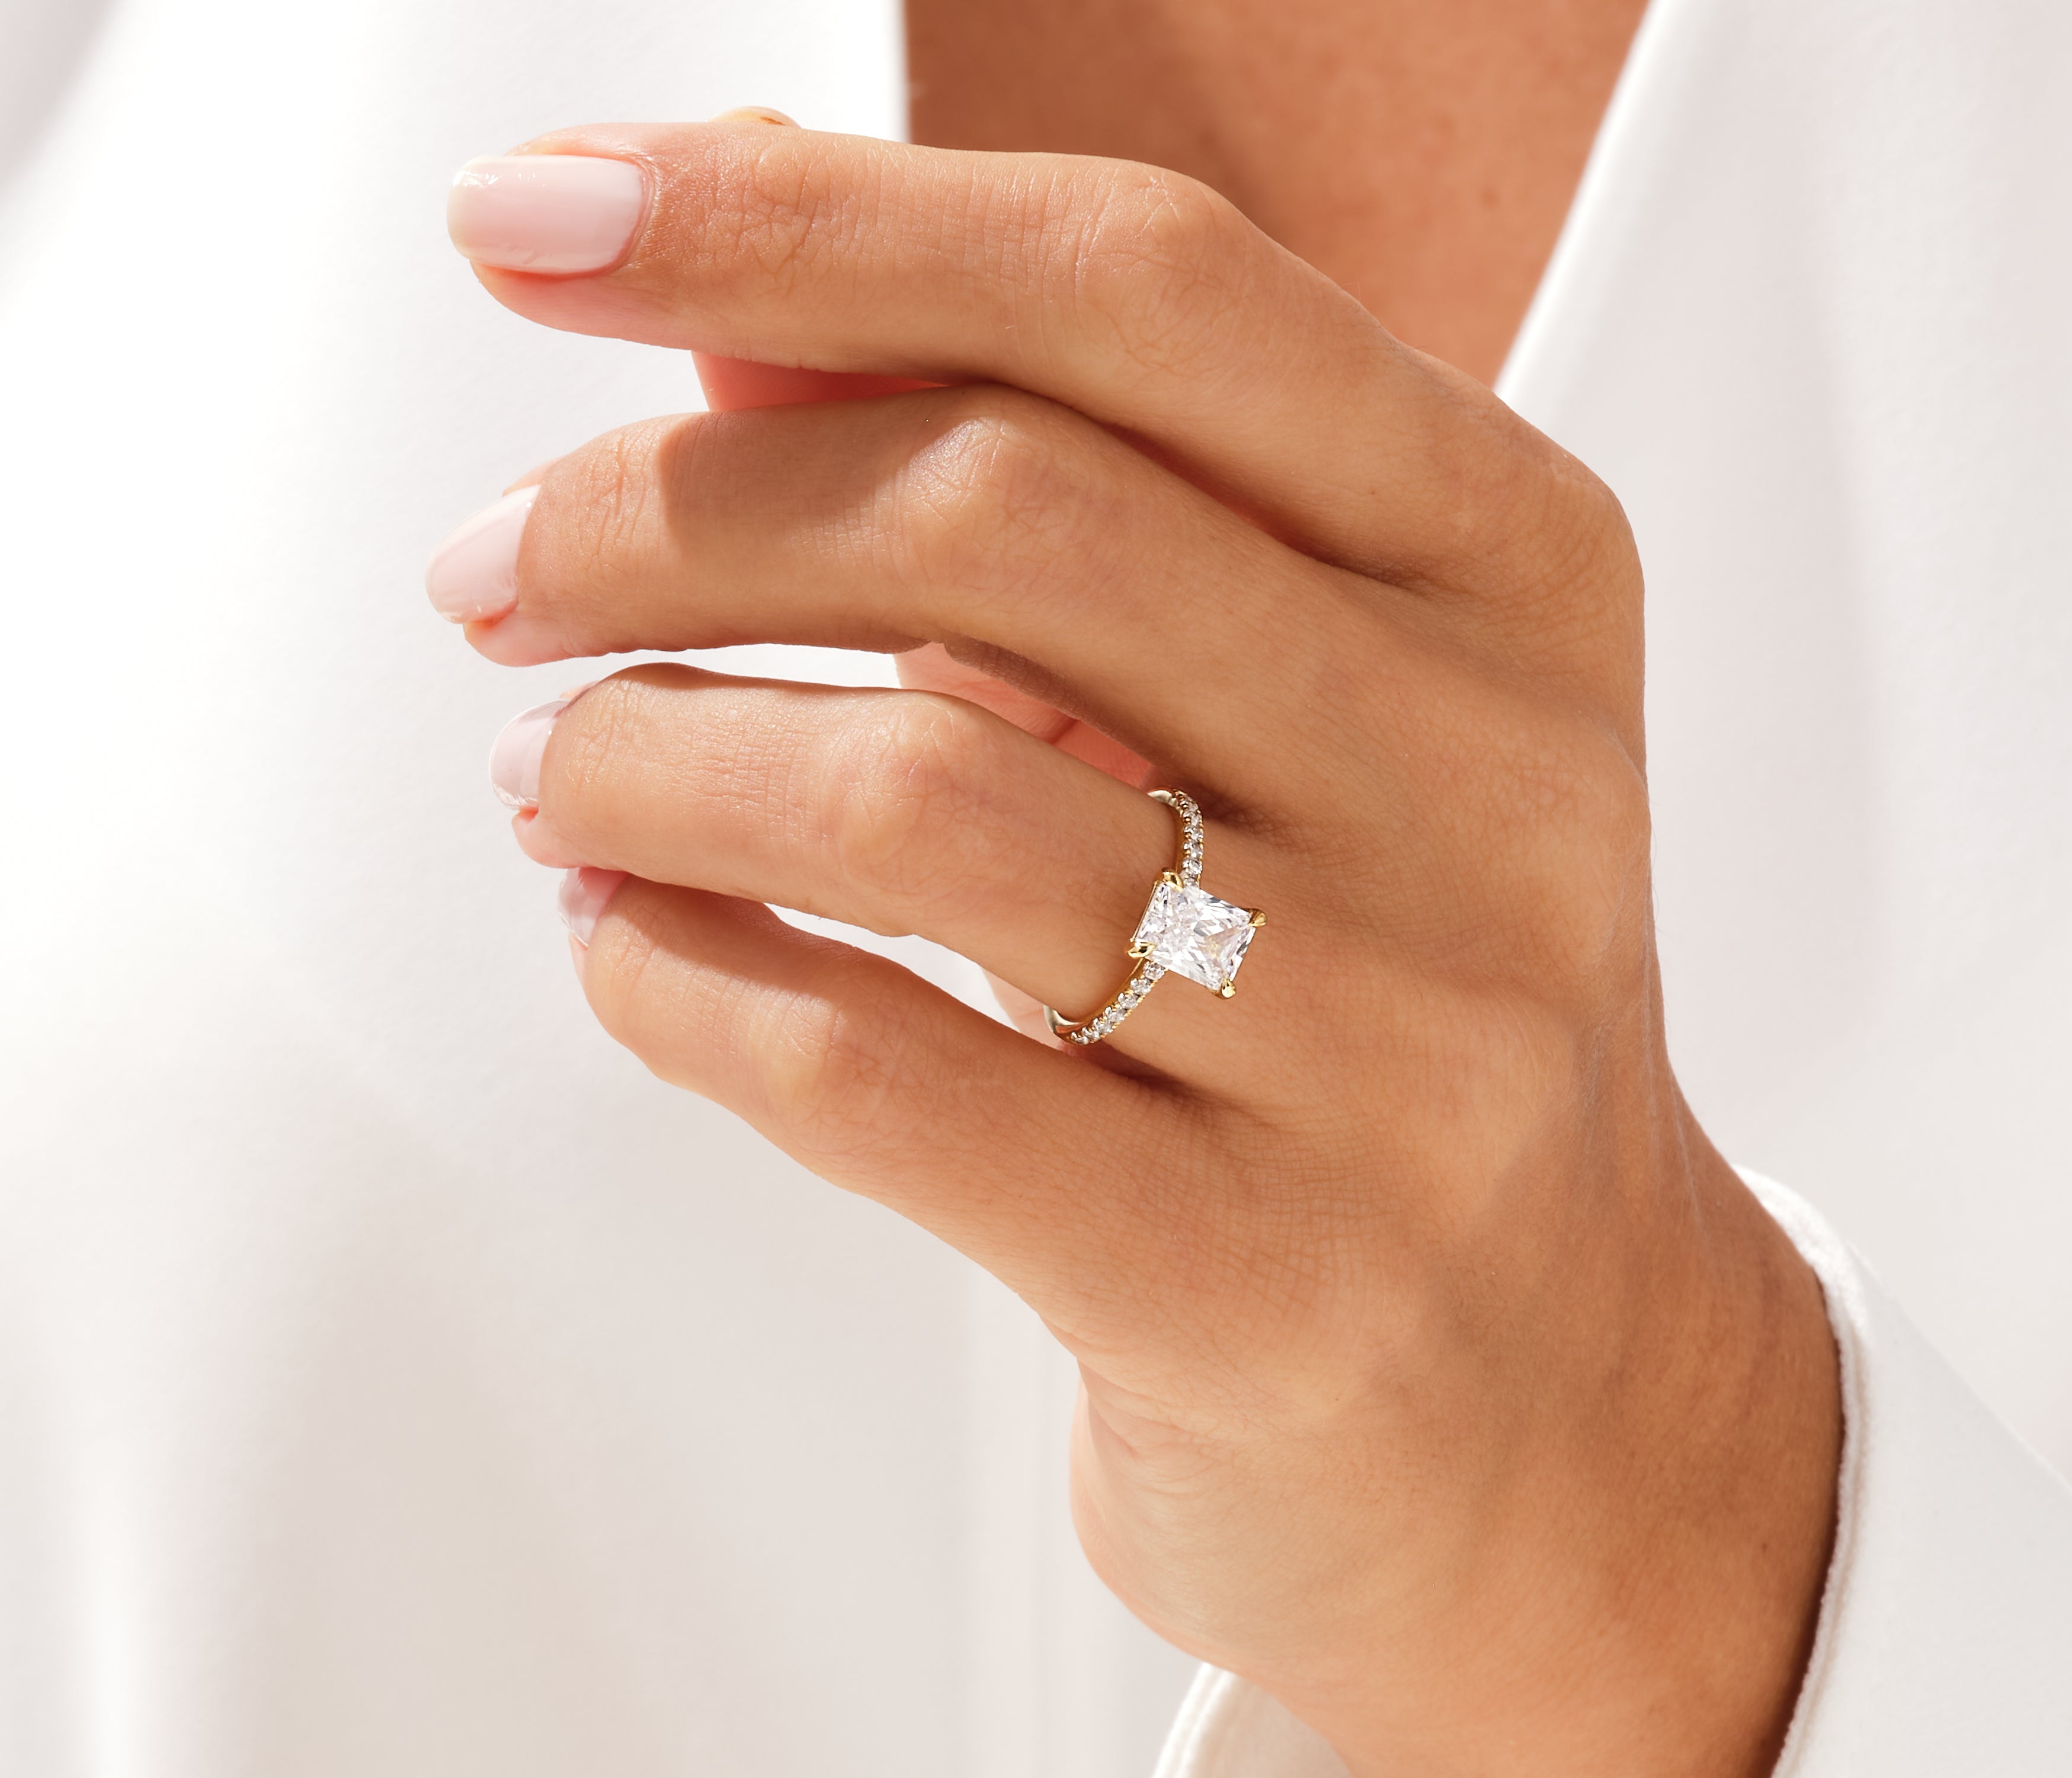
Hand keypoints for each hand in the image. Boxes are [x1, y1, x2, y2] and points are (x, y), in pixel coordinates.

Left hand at [434, 117, 1838, 1777]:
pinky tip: (631, 946)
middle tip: (505, 568)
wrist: (1563, 1392)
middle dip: (665, 514)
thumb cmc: (1396, 1005)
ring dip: (647, 754)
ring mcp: (1403, 1049)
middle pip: (1004, 513)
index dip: (812, 223)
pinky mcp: (1264, 1282)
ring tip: (561, 768)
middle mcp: (1495, 785)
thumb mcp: (1301, 694)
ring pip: (918, 795)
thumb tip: (734, 317)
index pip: (1147, 290)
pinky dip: (680, 979)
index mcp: (1514, 572)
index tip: (548, 220)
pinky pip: (877, 1078)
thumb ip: (1054, 478)